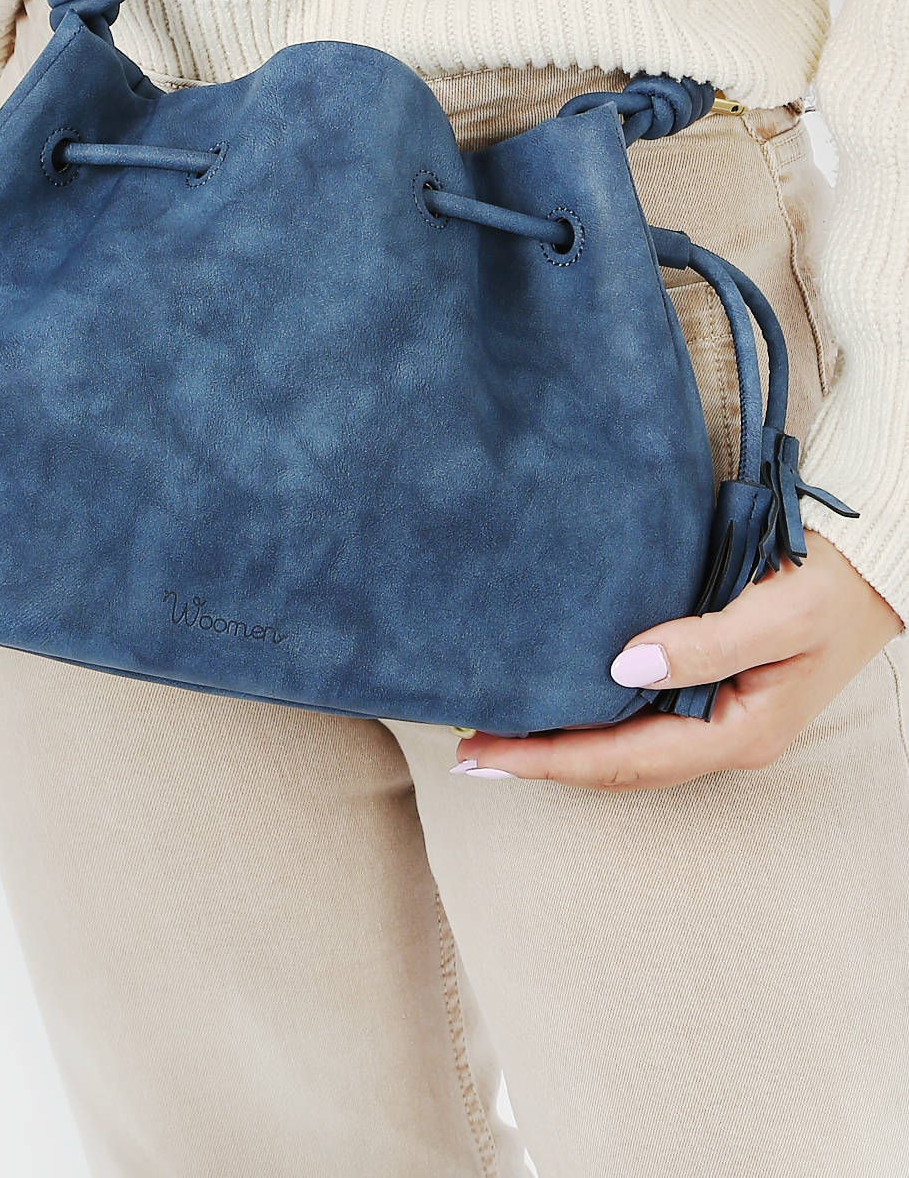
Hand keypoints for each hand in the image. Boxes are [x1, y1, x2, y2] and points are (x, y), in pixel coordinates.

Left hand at [455, 532, 904, 789]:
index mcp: (736, 732)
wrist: (874, 570)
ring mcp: (717, 717)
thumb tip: (622, 665)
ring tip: (494, 732)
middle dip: (541, 761)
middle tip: (467, 750)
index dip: (550, 760)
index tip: (486, 753)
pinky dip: (590, 716)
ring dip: (561, 743)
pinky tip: (556, 700)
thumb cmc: (831, 588)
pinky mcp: (712, 689)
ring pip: (625, 747)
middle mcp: (722, 736)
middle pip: (616, 766)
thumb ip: (704, 641)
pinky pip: (639, 717)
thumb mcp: (777, 613)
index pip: (624, 760)